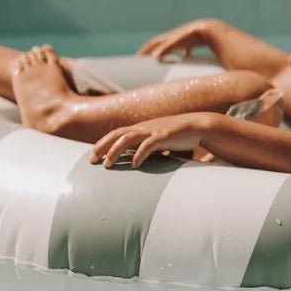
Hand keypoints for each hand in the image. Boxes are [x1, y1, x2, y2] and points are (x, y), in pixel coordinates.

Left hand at [90, 114, 209, 168]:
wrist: (198, 125)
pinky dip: (139, 154)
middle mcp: (145, 127)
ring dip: (115, 151)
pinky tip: (133, 164)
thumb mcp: (157, 140)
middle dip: (102, 147)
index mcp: (142, 128)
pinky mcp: (165, 136)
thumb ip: (145, 147)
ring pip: (128, 138)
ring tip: (107, 165)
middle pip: (117, 134)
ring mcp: (154, 130)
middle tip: (92, 161)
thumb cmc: (177, 135)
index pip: (116, 133)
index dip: (103, 143)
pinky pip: (149, 144)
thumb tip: (132, 159)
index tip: (93, 156)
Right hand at [137, 20, 215, 61]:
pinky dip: (183, 55)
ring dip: (167, 54)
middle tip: (147, 61)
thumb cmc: (193, 36)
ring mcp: (184, 39)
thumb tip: (155, 57)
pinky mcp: (193, 42)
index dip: (144, 50)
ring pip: (172, 47)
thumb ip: (166, 49)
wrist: (210, 30)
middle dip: (153, 52)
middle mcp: (174, 37)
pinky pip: (186, 49)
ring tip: (164, 63)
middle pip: (160, 45)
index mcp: (168, 37)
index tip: (137, 58)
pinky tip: (186, 62)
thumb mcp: (177, 43)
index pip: (152, 43)